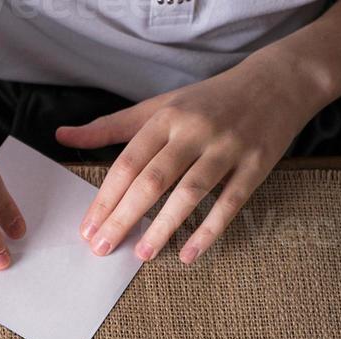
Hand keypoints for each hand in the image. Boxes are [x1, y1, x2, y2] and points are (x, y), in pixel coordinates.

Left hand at [57, 58, 317, 263]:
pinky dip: (210, 230)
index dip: (105, 199)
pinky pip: (231, 202)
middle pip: (153, 180)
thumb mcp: (159, 106)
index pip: (128, 163)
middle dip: (124, 217)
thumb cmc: (207, 101)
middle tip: (102, 248)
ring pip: (190, 192)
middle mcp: (195, 130)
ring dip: (163, 227)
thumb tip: (62, 136)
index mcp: (167, 117)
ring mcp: (228, 147)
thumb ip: (110, 127)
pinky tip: (190, 254)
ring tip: (141, 255)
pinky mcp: (257, 164)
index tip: (87, 229)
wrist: (278, 82)